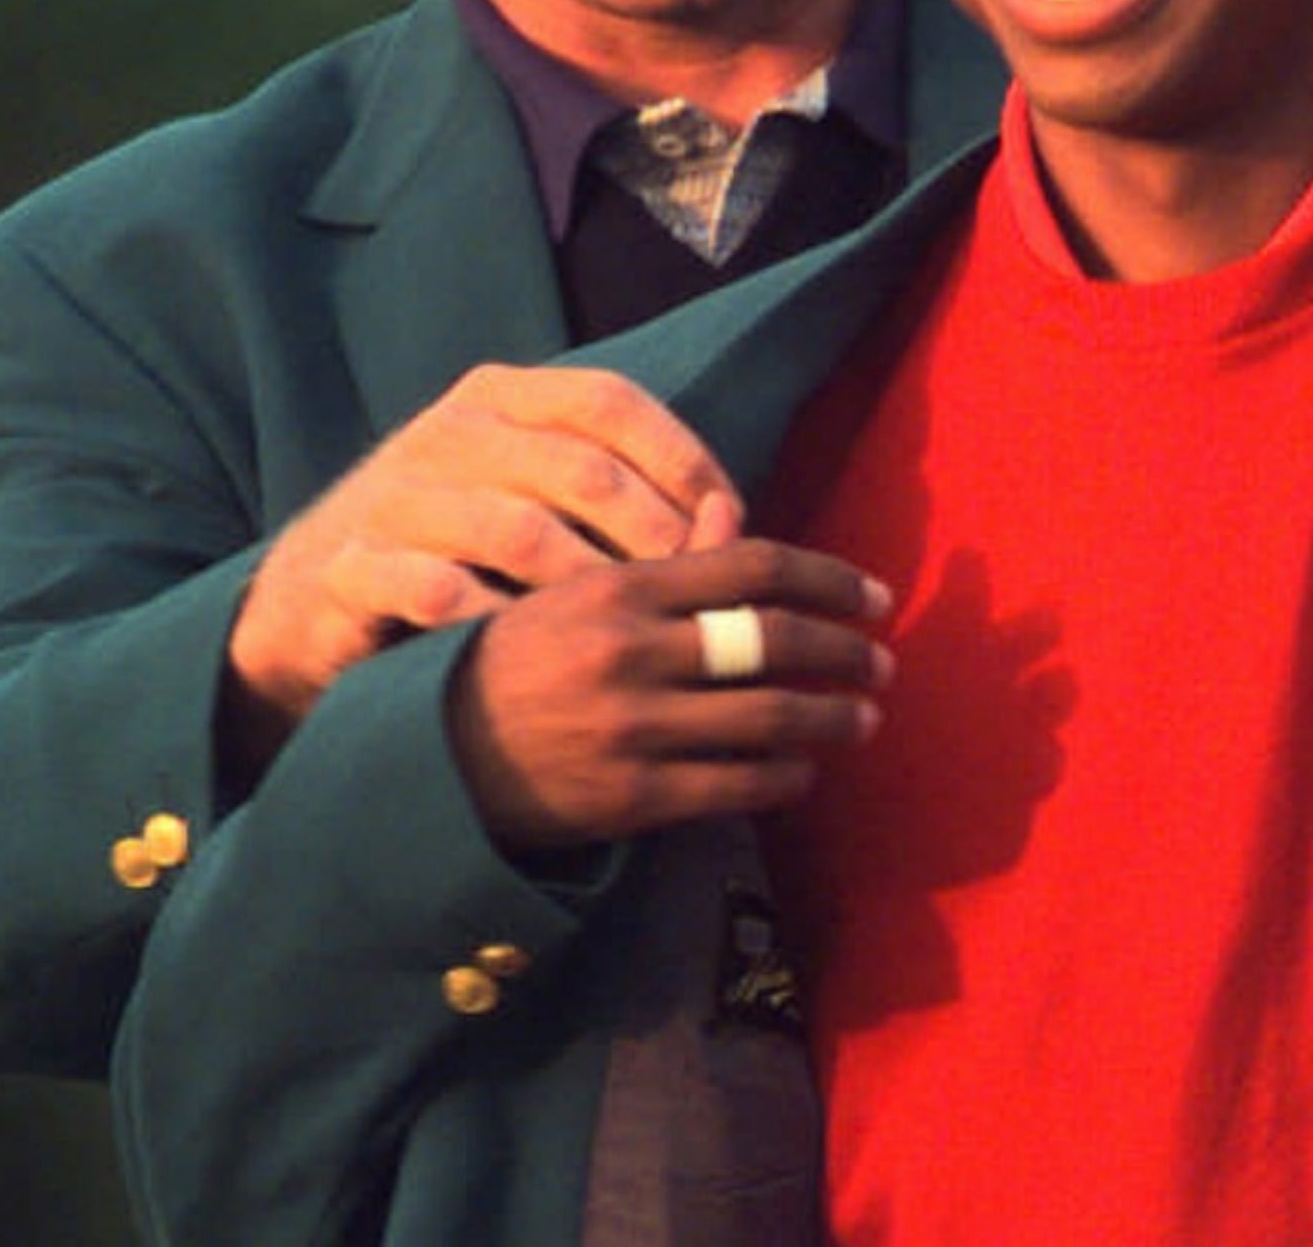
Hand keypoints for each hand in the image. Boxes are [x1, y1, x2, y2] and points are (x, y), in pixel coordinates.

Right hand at [226, 365, 743, 766]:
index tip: (731, 520)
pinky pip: (436, 592)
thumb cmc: (455, 550)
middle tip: (701, 601)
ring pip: (516, 530)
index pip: (608, 401)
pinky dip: (498, 627)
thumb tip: (732, 520)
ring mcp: (394, 498)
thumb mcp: (531, 497)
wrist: (306, 603)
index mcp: (499, 398)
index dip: (680, 456)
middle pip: (578, 468)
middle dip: (653, 535)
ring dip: (588, 589)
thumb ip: (617, 492)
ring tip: (635, 642)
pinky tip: (540, 663)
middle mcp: (446, 434)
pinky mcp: (352, 568)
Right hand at [451, 539, 895, 850]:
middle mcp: (631, 653)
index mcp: (620, 588)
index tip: (874, 597)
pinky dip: (784, 779)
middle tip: (883, 661)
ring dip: (832, 718)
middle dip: (844, 651)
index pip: (753, 566)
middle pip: (771, 640)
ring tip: (864, 718)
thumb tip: (736, 514)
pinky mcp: (631, 798)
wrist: (429, 755)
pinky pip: (734, 787)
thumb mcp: (573, 593)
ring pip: (766, 718)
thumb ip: (661, 558)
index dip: (828, 580)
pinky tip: (804, 773)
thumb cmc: (511, 663)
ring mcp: (632, 729)